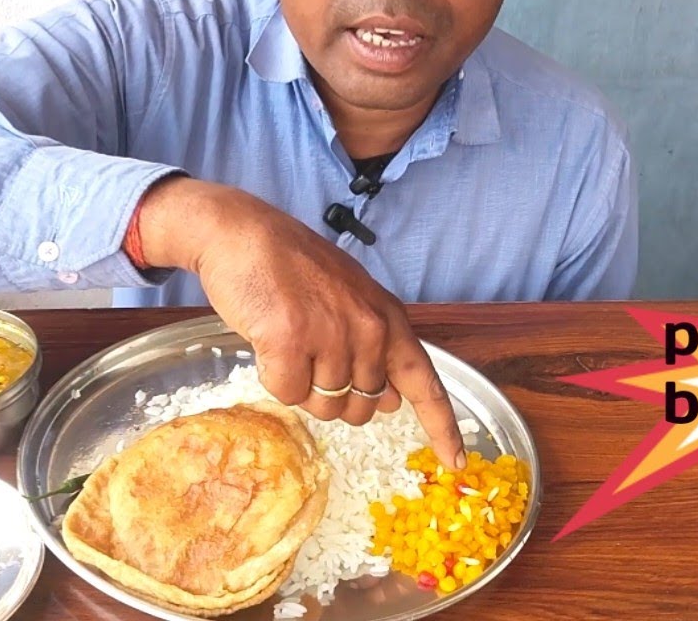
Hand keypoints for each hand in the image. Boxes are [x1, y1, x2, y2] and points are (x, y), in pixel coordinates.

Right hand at [140, 176, 466, 469]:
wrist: (242, 234)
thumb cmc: (292, 268)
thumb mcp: (350, 301)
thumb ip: (374, 349)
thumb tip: (390, 401)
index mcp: (389, 319)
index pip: (426, 381)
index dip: (441, 425)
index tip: (455, 462)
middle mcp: (369, 329)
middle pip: (361, 407)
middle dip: (334, 395)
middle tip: (309, 352)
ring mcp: (331, 335)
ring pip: (323, 406)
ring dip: (300, 384)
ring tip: (287, 339)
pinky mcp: (291, 342)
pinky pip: (288, 394)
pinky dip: (273, 377)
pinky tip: (267, 341)